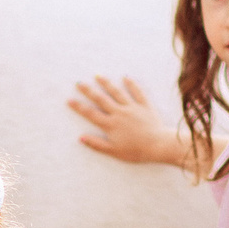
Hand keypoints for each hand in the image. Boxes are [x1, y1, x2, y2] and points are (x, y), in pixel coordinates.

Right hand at [69, 76, 185, 165]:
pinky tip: (126, 77)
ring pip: (117, 92)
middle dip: (88, 90)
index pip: (91, 113)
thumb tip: (81, 138)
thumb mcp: (114, 151)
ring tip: (98, 76)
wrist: (159, 145)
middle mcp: (119, 113)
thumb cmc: (136, 151)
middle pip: (101, 99)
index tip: (69, 100)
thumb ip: (97, 144)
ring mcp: (132, 108)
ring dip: (106, 83)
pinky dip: (131, 84)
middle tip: (79, 83)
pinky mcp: (145, 106)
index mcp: (110, 125)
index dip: (79, 107)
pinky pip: (137, 92)